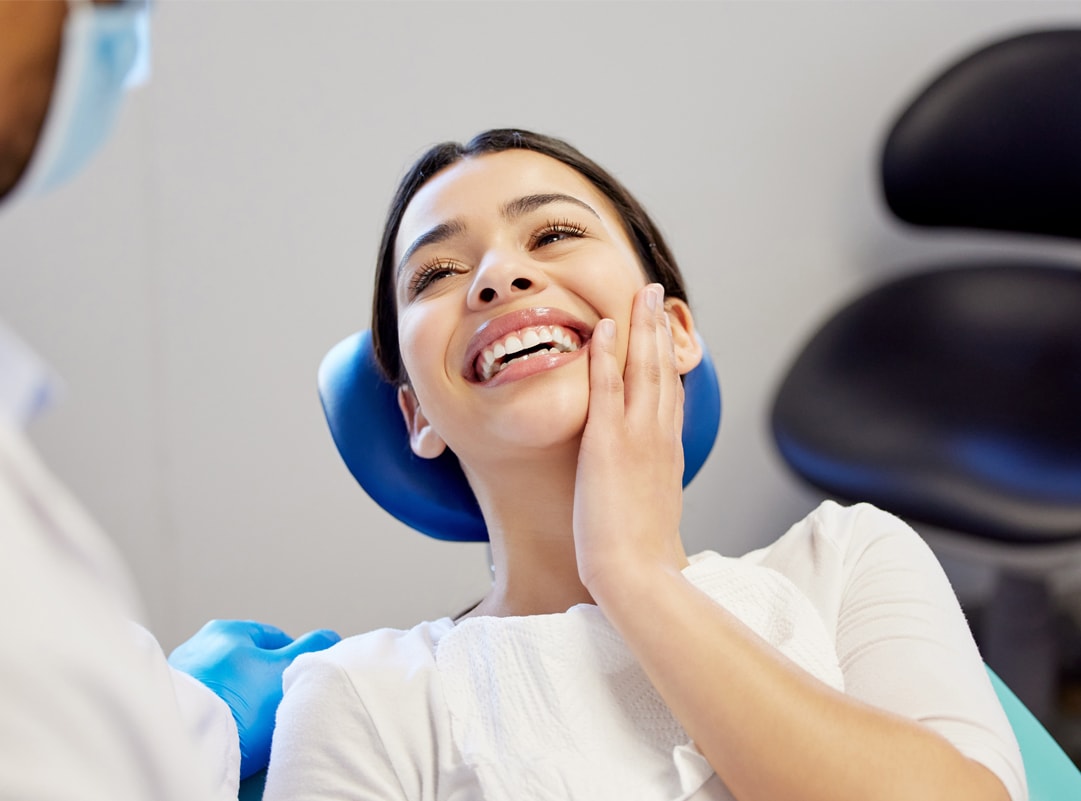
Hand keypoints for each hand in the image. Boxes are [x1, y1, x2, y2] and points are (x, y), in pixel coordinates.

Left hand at [168, 619, 339, 778]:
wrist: (187, 744)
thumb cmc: (235, 703)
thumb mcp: (285, 669)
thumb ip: (311, 649)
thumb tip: (330, 636)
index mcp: (227, 630)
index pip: (275, 639)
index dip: (294, 662)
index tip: (300, 684)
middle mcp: (199, 647)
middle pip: (249, 665)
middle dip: (265, 684)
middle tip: (278, 709)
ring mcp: (183, 678)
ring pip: (229, 688)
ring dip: (242, 703)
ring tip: (252, 727)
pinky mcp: (174, 706)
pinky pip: (210, 708)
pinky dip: (222, 718)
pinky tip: (231, 734)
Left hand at [573, 283, 687, 594]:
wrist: (637, 574)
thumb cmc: (642, 555)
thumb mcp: (654, 511)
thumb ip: (652, 486)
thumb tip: (649, 484)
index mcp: (668, 451)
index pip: (670, 393)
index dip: (668, 357)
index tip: (664, 331)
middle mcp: (659, 436)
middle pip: (663, 369)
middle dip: (659, 328)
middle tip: (655, 293)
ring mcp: (636, 437)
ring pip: (642, 368)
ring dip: (641, 327)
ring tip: (639, 294)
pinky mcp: (608, 443)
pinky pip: (607, 387)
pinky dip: (606, 354)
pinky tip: (603, 326)